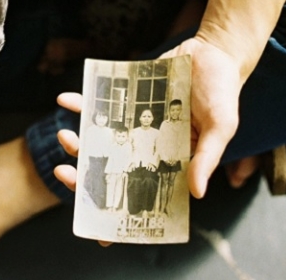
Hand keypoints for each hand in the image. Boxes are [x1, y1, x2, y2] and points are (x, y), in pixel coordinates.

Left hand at [56, 35, 244, 199]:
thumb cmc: (221, 93)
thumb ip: (207, 158)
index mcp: (168, 159)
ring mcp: (133, 122)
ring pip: (100, 138)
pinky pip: (99, 103)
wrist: (212, 52)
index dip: (120, 211)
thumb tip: (197, 193)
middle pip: (112, 167)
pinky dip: (80, 101)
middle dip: (85, 175)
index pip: (141, 191)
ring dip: (78, 140)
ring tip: (63, 136)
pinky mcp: (125, 99)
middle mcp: (146, 145)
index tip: (98, 232)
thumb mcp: (221, 127)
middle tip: (64, 173)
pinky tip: (64, 99)